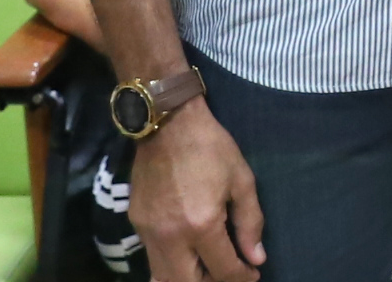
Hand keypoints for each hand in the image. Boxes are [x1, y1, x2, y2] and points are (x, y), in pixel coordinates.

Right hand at [128, 99, 263, 278]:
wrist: (167, 125)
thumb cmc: (211, 148)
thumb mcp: (242, 180)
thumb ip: (250, 223)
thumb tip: (256, 258)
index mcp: (202, 225)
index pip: (223, 270)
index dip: (242, 277)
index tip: (253, 274)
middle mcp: (171, 237)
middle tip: (230, 272)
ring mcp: (148, 234)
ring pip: (164, 278)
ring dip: (188, 280)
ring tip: (208, 268)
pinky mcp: (135, 225)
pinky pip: (152, 260)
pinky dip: (170, 267)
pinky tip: (187, 257)